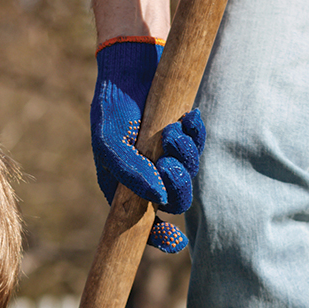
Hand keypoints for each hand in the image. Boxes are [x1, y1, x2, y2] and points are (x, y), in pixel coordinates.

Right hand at [91, 37, 205, 237]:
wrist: (129, 66)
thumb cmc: (112, 108)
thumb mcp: (110, 142)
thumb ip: (131, 173)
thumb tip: (159, 199)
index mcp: (123, 187)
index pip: (142, 223)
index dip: (159, 236)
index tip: (176, 241)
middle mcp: (146, 177)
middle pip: (175, 200)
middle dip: (177, 183)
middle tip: (169, 162)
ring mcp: (165, 157)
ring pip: (189, 173)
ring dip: (186, 154)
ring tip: (174, 130)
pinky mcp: (182, 137)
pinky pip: (198, 146)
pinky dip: (196, 135)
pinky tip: (189, 118)